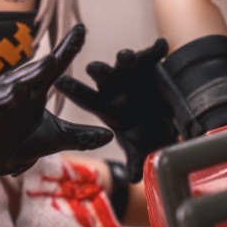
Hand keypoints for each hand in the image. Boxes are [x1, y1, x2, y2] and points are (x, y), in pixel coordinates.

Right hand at [0, 25, 111, 175]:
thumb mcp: (54, 138)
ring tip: (21, 93)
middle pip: (27, 77)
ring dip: (10, 93)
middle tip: (51, 61)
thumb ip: (80, 136)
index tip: (82, 29)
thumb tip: (110, 136)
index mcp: (35, 90)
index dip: (67, 48)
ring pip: (2, 93)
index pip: (54, 66)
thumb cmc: (21, 140)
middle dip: (37, 70)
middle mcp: (14, 90)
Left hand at [58, 37, 177, 180]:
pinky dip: (157, 50)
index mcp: (104, 104)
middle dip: (99, 71)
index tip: (60, 83)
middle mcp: (114, 84)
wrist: (167, 113)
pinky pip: (153, 54)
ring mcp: (131, 72)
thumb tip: (132, 180)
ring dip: (126, 58)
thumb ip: (135, 159)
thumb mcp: (139, 146)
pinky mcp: (150, 62)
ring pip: (125, 61)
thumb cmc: (144, 130)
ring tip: (127, 57)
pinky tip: (162, 46)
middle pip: (102, 76)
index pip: (85, 98)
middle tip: (92, 68)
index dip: (74, 90)